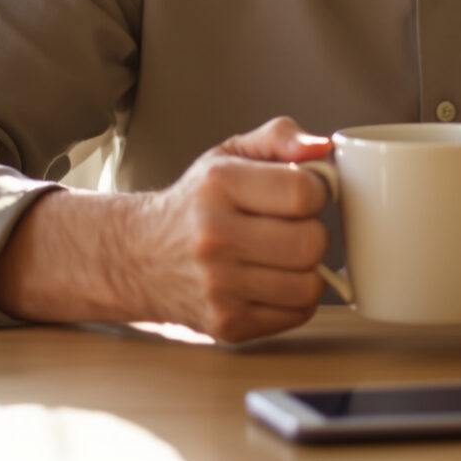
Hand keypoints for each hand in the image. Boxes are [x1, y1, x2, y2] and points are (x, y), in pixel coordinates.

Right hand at [121, 117, 334, 342]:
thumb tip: (321, 147)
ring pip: (310, 283)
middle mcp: (214, 237)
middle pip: (312, 242)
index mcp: (218, 185)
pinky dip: (295, 298)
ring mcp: (219, 286)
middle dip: (311, 231)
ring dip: (306, 268)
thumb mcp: (228, 155)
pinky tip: (270, 281)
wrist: (138, 257)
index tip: (301, 194)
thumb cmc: (194, 204)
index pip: (304, 192)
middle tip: (290, 227)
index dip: (316, 191)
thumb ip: (278, 137)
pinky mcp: (228, 323)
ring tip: (280, 255)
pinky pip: (298, 313)